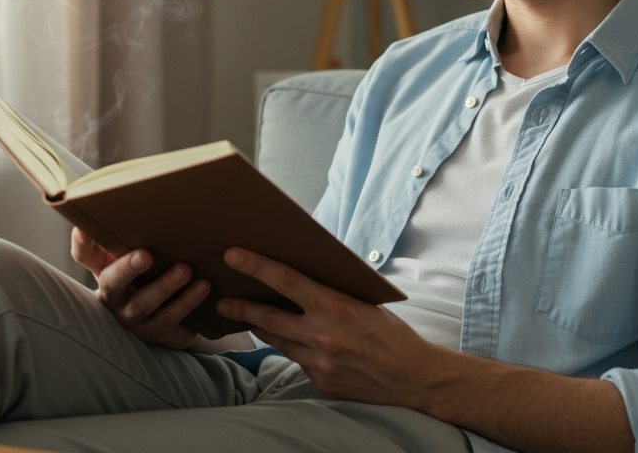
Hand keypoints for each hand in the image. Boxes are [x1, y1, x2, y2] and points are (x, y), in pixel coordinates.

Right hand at [70, 227, 210, 349]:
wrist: (179, 317)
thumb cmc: (157, 275)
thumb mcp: (145, 256)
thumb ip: (139, 234)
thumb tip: (145, 194)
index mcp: (106, 270)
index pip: (84, 254)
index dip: (83, 240)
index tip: (85, 225)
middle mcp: (114, 296)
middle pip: (112, 283)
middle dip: (127, 268)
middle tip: (146, 254)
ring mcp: (132, 317)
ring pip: (143, 304)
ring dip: (164, 286)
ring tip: (185, 270)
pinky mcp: (155, 332)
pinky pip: (169, 318)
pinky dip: (187, 302)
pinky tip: (203, 286)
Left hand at [216, 247, 442, 405]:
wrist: (414, 377)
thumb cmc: (391, 333)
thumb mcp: (365, 302)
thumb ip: (331, 292)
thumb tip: (299, 276)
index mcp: (337, 307)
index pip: (286, 281)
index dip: (256, 266)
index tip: (233, 255)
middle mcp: (324, 335)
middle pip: (268, 317)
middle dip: (241, 306)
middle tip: (222, 299)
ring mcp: (320, 362)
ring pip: (277, 341)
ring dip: (259, 328)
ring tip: (245, 317)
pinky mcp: (321, 381)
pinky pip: (297, 360)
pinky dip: (292, 348)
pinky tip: (291, 341)